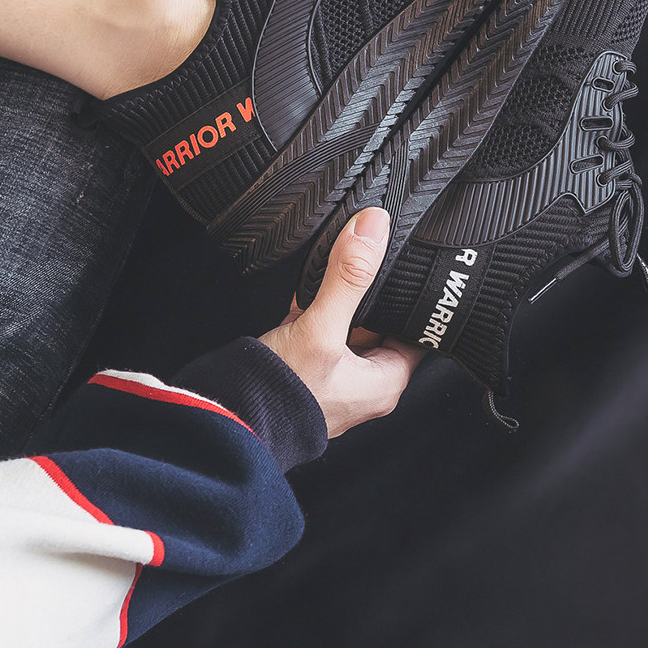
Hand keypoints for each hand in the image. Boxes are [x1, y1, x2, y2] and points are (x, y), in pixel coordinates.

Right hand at [259, 208, 423, 437]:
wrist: (229, 419)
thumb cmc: (279, 397)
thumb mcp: (320, 331)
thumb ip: (348, 278)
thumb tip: (373, 228)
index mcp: (385, 382)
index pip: (417, 331)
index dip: (415, 298)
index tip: (411, 265)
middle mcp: (364, 382)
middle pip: (383, 321)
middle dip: (375, 291)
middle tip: (371, 256)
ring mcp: (334, 373)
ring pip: (350, 321)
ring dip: (344, 295)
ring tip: (340, 264)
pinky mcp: (306, 365)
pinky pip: (320, 325)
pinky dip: (315, 304)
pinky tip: (307, 284)